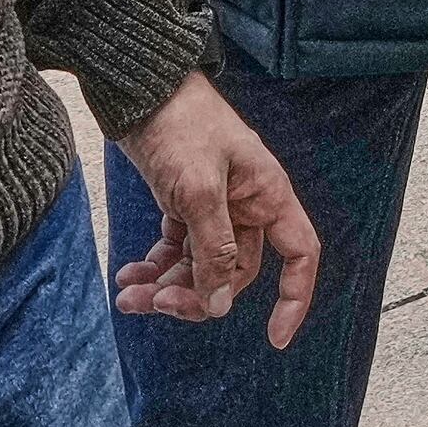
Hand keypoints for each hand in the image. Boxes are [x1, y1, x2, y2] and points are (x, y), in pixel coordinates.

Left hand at [113, 76, 325, 346]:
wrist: (139, 88)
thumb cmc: (180, 125)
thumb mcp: (199, 190)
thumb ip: (213, 250)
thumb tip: (220, 304)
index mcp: (268, 196)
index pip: (300, 256)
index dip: (293, 298)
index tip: (274, 338)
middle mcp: (247, 205)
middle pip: (234, 272)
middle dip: (196, 293)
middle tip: (155, 302)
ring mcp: (214, 206)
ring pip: (200, 265)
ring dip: (167, 285)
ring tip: (128, 295)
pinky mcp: (182, 203)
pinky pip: (176, 249)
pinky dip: (154, 266)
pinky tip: (127, 276)